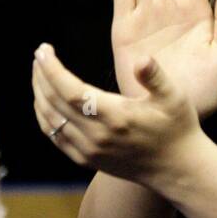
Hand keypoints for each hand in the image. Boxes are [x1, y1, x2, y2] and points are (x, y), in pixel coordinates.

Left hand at [32, 43, 203, 191]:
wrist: (177, 168)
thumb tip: (141, 59)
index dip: (51, 69)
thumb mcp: (174, 98)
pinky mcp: (87, 160)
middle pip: (54, 102)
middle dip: (41, 76)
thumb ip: (155, 76)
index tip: (43, 49)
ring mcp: (89, 151)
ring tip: (39, 73)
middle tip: (39, 55)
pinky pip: (55, 137)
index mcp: (116, 117)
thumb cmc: (177, 128)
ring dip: (39, 94)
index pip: (69, 90)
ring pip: (50, 119)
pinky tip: (44, 102)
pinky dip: (44, 116)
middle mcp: (97, 136)